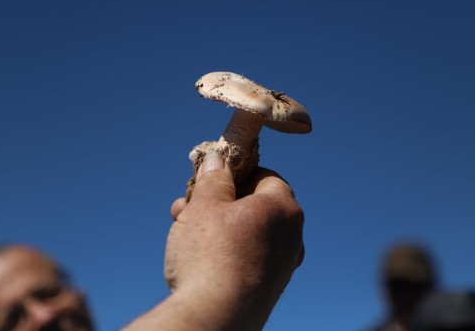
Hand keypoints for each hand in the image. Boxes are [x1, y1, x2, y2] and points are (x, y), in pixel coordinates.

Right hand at [165, 151, 304, 329]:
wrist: (216, 319)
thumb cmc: (211, 254)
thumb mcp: (204, 205)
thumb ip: (213, 179)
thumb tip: (218, 159)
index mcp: (283, 208)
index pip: (265, 176)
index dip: (236, 173)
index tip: (211, 179)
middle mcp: (291, 237)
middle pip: (254, 205)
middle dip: (218, 202)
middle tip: (187, 203)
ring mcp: (282, 266)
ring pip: (248, 232)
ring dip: (217, 225)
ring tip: (182, 227)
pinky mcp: (269, 289)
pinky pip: (249, 258)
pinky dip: (227, 251)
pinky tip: (199, 257)